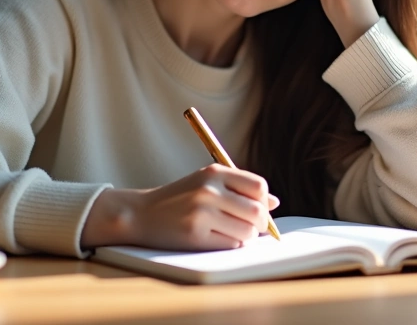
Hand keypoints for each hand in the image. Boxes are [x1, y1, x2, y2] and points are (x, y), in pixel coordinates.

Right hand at [79, 164, 279, 250]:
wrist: (142, 213)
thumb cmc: (179, 199)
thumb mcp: (207, 184)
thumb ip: (240, 189)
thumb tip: (275, 202)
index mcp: (214, 172)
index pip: (258, 186)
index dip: (263, 201)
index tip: (257, 209)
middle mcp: (209, 190)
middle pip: (257, 212)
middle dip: (260, 224)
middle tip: (251, 227)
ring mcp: (201, 213)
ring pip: (247, 231)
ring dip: (246, 236)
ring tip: (232, 233)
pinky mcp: (194, 235)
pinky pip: (231, 244)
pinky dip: (231, 244)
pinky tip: (218, 238)